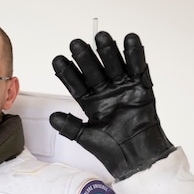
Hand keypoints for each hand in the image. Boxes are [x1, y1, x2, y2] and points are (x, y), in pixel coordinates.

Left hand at [50, 31, 174, 180]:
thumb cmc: (111, 150)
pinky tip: (129, 39)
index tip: (57, 61)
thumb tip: (53, 118)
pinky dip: (135, 54)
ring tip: (99, 37)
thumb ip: (69, 126)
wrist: (134, 157)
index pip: (76, 84)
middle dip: (85, 57)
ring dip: (107, 51)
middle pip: (93, 70)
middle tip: (75, 44)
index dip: (67, 73)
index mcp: (91, 102)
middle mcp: (105, 92)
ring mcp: (122, 88)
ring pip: (113, 65)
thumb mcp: (84, 137)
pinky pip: (137, 67)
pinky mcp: (140, 88)